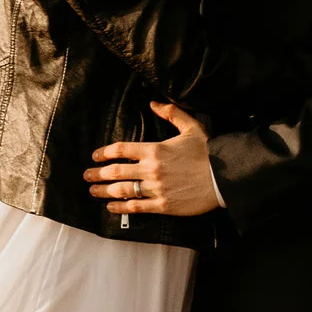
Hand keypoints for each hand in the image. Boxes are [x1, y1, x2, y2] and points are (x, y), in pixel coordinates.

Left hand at [84, 99, 220, 218]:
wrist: (225, 178)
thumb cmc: (208, 152)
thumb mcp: (192, 127)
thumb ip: (171, 114)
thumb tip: (153, 103)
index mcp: (155, 149)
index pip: (121, 150)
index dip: (104, 153)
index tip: (95, 156)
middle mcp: (151, 170)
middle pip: (116, 172)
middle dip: (97, 174)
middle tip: (87, 175)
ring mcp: (156, 189)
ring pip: (122, 191)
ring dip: (103, 191)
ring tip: (93, 191)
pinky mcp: (163, 206)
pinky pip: (136, 208)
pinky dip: (120, 208)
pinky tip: (110, 207)